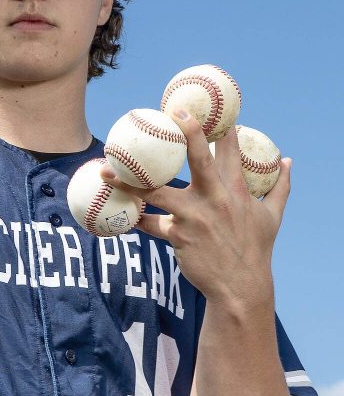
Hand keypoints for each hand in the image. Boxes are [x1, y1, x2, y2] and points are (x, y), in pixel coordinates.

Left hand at [100, 109, 291, 307]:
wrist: (240, 286)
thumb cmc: (256, 249)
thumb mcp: (272, 217)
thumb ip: (280, 187)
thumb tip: (289, 161)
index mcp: (237, 190)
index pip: (230, 152)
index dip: (221, 128)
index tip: (213, 109)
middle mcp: (215, 199)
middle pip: (200, 161)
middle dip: (188, 135)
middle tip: (172, 115)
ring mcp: (194, 217)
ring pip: (156, 192)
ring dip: (129, 183)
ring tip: (107, 172)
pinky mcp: (178, 236)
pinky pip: (149, 224)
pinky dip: (134, 219)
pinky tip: (117, 213)